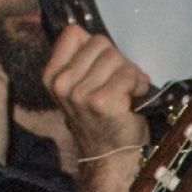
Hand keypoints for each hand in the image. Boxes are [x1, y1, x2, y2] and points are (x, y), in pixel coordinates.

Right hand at [42, 24, 149, 191]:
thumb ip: (84, 62)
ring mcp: (80, 93)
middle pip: (99, 42)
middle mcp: (61, 83)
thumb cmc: (103, 123)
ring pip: (115, 56)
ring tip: (130, 92)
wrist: (111, 158)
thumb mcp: (81, 89)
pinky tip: (136, 99)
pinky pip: (128, 74)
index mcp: (52, 75)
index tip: (105, 68)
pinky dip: (139, 84)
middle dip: (117, 60)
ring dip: (130, 73)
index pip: (74, 33)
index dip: (97, 48)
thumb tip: (104, 40)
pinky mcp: (102, 102)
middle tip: (122, 83)